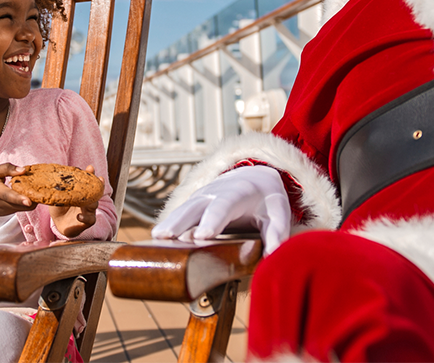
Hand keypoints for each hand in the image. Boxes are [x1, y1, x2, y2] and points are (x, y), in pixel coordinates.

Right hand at [0, 163, 34, 227]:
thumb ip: (6, 169)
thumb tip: (24, 170)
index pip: (9, 196)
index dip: (20, 199)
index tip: (28, 201)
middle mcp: (4, 204)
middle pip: (23, 203)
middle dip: (35, 196)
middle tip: (43, 184)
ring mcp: (9, 210)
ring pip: (27, 206)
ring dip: (34, 197)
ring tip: (37, 185)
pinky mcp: (12, 212)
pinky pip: (25, 207)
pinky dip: (30, 199)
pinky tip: (30, 190)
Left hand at [49, 165, 99, 237]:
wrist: (58, 222)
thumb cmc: (59, 206)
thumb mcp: (58, 195)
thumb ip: (58, 188)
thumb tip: (50, 176)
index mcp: (82, 192)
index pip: (88, 181)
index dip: (91, 174)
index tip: (90, 168)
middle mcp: (88, 200)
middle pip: (96, 191)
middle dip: (98, 185)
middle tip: (99, 178)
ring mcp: (89, 210)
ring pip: (95, 204)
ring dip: (92, 202)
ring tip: (87, 201)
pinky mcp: (87, 221)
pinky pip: (90, 219)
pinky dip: (85, 217)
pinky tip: (79, 216)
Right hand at [151, 165, 291, 254]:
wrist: (255, 179)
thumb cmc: (267, 201)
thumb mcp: (278, 214)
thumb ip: (277, 233)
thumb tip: (276, 254)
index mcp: (237, 193)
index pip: (224, 206)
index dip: (212, 220)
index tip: (202, 236)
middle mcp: (215, 193)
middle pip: (196, 207)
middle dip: (181, 222)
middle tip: (166, 237)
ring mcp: (202, 199)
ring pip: (183, 210)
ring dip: (169, 224)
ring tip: (155, 239)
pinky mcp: (194, 207)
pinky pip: (179, 216)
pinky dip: (168, 227)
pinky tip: (156, 243)